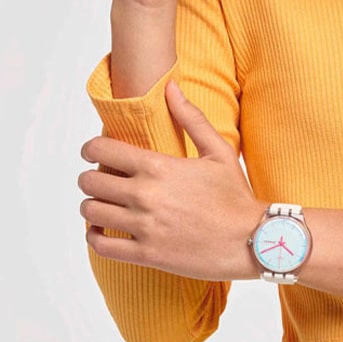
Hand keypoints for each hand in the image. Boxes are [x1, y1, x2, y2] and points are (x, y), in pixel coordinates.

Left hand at [78, 81, 264, 280]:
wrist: (253, 240)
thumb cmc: (236, 197)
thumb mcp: (219, 151)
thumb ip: (191, 118)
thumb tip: (171, 87)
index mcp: (158, 166)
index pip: (101, 149)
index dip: (89, 149)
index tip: (92, 153)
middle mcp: (145, 195)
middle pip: (90, 181)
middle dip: (91, 179)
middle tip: (101, 183)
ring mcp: (144, 226)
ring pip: (91, 212)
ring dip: (91, 207)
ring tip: (103, 207)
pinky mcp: (148, 254)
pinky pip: (102, 246)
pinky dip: (94, 238)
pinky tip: (101, 233)